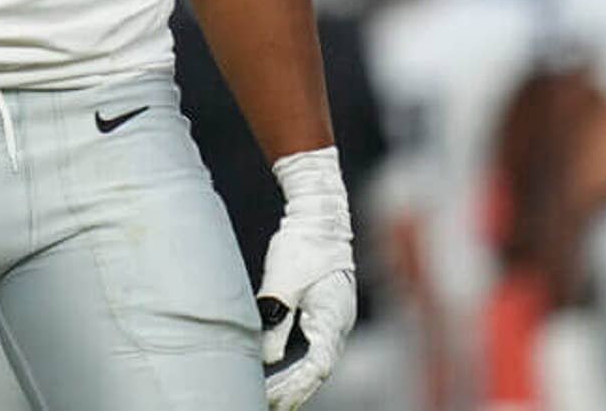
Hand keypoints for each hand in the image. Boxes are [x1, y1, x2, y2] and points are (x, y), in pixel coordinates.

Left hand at [257, 147, 356, 410]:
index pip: (317, 367)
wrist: (320, 214)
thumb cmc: (302, 244)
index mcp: (332, 318)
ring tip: (271, 396)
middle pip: (318, 370)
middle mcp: (339, 323)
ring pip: (318, 361)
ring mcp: (337, 318)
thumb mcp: (282, 282)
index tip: (271, 400)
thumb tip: (269, 358)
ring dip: (296, 379)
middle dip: (293, 390)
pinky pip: (317, 346)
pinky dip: (300, 363)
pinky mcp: (328, 311)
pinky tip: (281, 370)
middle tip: (266, 403)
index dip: (294, 388)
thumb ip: (276, 320)